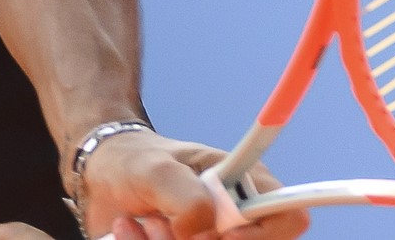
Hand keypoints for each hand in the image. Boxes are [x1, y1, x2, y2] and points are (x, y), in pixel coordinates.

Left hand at [77, 130, 308, 239]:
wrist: (104, 177)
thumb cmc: (136, 162)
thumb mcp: (156, 169)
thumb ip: (187, 195)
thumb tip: (203, 231)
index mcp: (247, 187)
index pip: (290, 218)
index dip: (265, 233)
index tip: (225, 233)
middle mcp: (239, 223)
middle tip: (161, 221)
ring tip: (143, 223)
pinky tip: (131, 233)